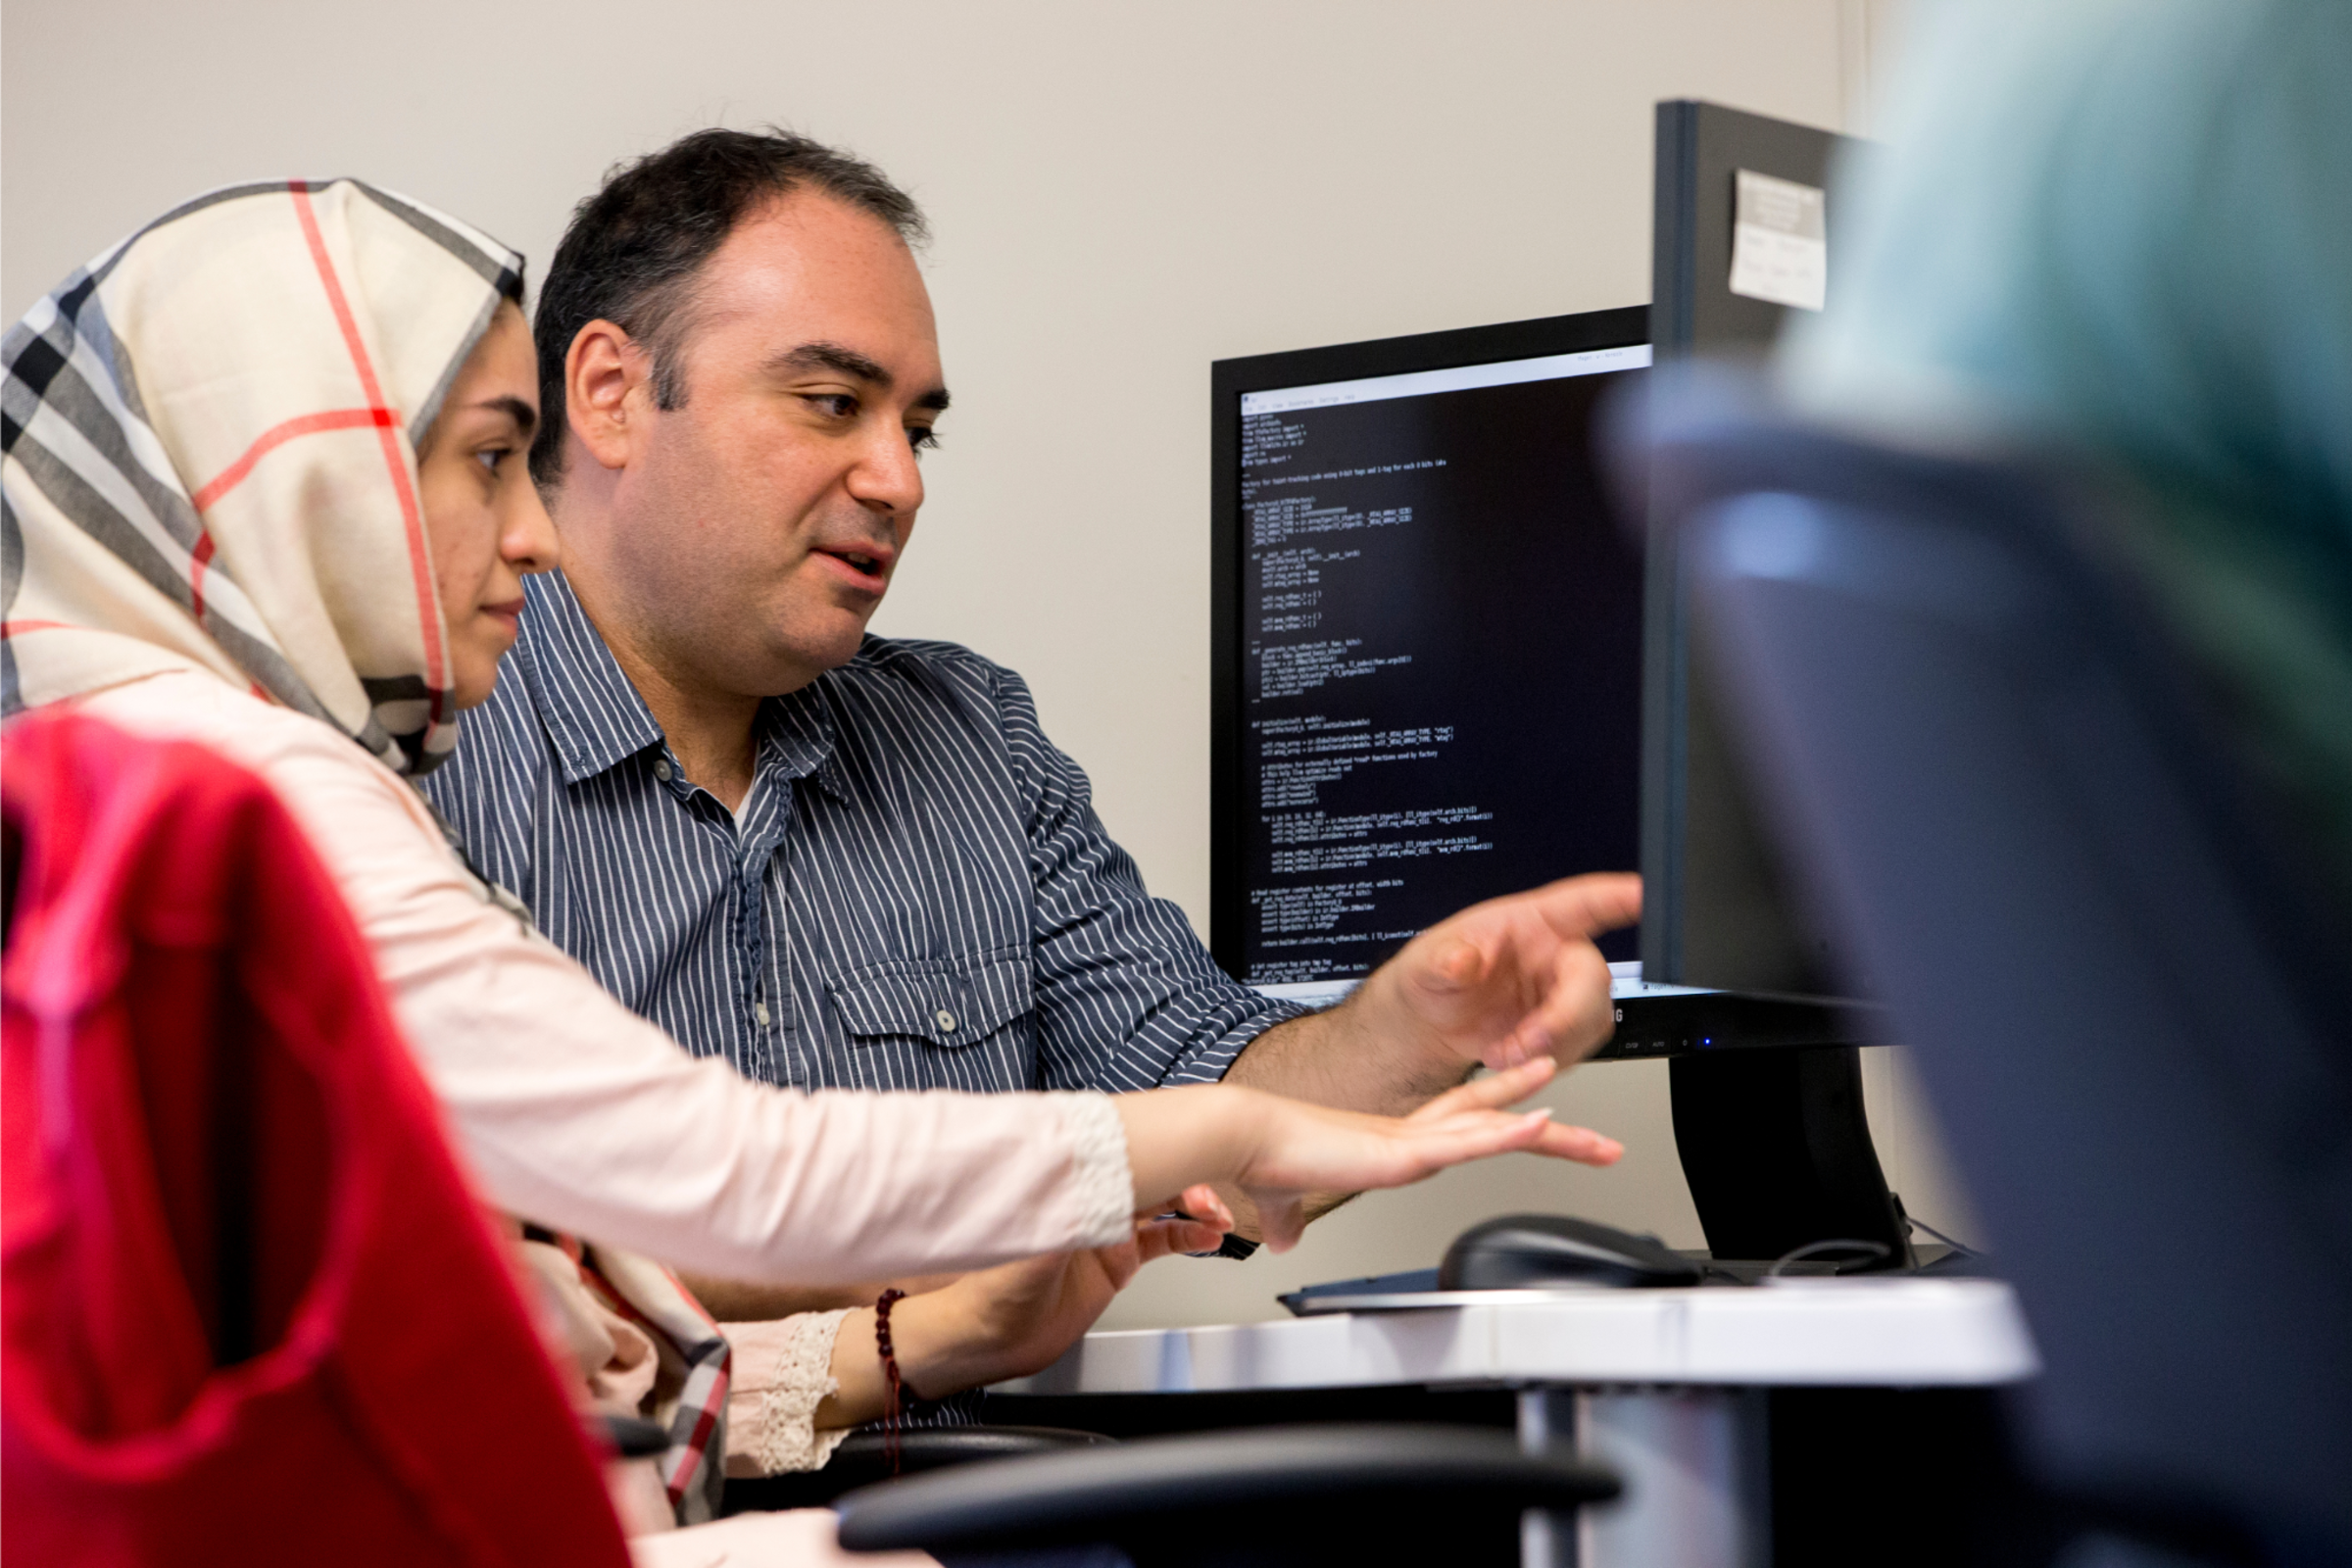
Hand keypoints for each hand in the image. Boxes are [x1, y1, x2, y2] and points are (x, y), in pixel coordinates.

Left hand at [888, 1187, 1231, 1396]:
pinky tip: (1209, 1235)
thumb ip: (1070, 1215)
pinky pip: (1162, 1242)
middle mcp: (1093, 1202)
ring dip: (1195, 1204)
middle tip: (1213, 1192)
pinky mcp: (1115, 1263)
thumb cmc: (993, 1289)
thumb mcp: (1035, 1245)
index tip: (1197, 1152)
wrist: (989, 1338)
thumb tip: (1098, 1185)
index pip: (1129, 1157)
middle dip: (1189, 1177)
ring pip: (1164, 1206)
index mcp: (1074, 1187)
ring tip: (1218, 1214)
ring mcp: (1106, 1231)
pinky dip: (1189, 1236)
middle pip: (1153, 1176)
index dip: (1165, 1153)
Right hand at [1232, 1056, 1624, 1248]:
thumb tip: (1285, 1241)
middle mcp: (1412, 1133)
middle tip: (1597, 1139)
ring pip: (1494, 1132)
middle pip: (1496, 1123)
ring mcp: (1413, 1141)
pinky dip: (1508, 1133)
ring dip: (1547, 1135)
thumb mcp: (1289, 1200)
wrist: (1244, 1137)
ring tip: (1592, 1137)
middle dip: (1550, 1132)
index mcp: (1392, 1142)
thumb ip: (1294, 1219)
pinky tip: (1542, 1123)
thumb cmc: (1263, 1159)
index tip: (1539, 1109)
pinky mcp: (1404, 1151)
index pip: (1463, 1124)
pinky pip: (1469, 1141)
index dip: (1502, 1114)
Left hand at [1353, 871, 1639, 1073]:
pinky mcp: (1564, 1029)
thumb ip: (1446, 960)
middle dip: (1566, 1015)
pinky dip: (1546, 1060)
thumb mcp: (1428, 962)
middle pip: (1595, 978)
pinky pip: (1579, 1048)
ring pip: (1594, 1019)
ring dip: (1554, 1044)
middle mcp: (1557, 954)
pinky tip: (1512, 1055)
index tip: (1642, 892)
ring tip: (1507, 1049)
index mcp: (1533, 922)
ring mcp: (1563, 993)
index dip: (1618, 896)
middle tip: (1530, 1038)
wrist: (1430, 1027)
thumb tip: (1462, 959)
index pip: (1584, 902)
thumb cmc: (1433, 977)